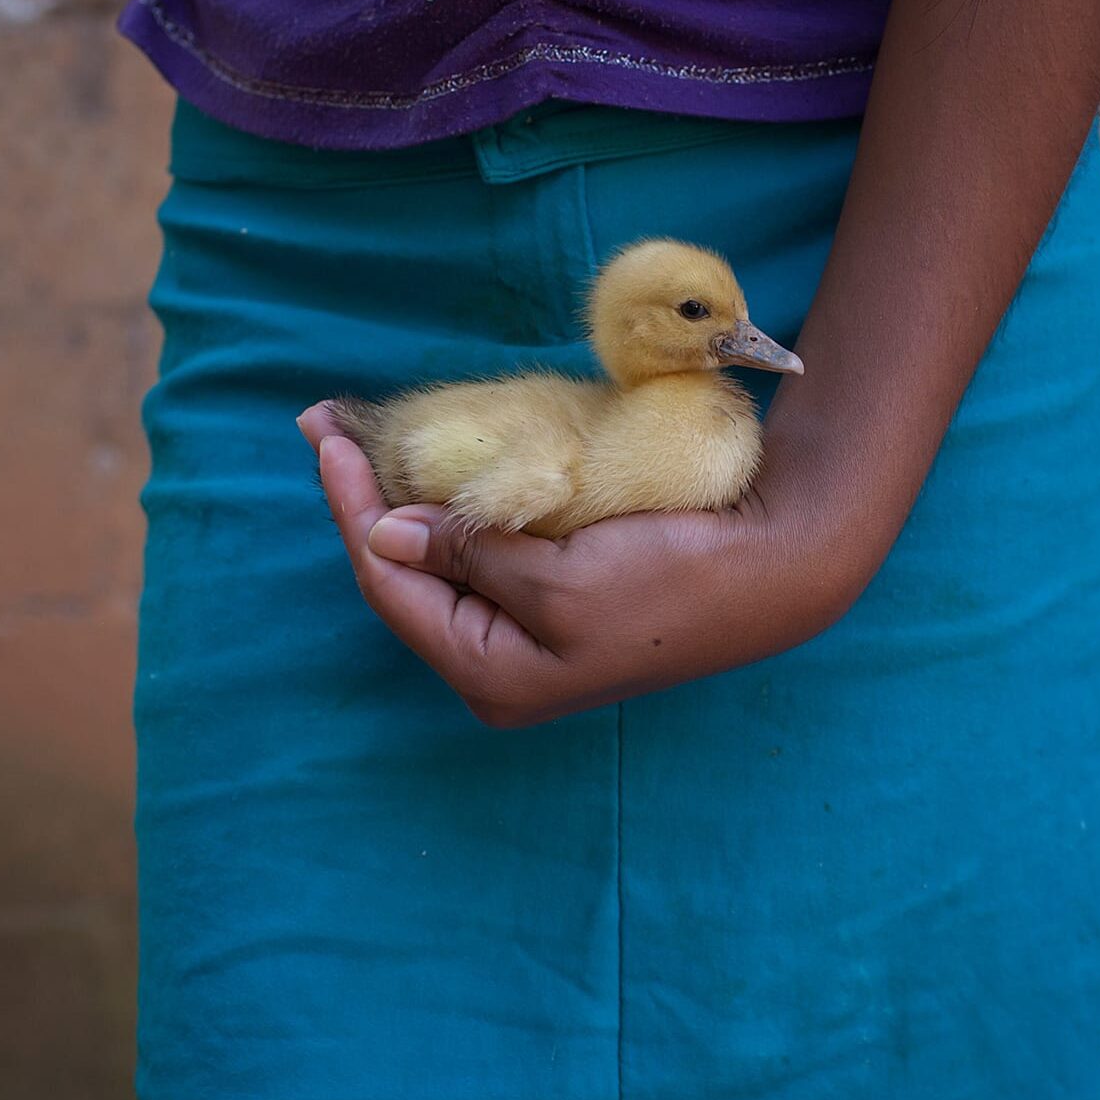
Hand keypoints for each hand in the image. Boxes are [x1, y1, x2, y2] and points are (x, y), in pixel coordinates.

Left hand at [298, 401, 857, 727]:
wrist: (777, 566)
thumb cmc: (674, 580)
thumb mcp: (559, 579)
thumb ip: (468, 556)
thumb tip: (386, 533)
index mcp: (491, 676)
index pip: (389, 583)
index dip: (350, 507)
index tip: (324, 433)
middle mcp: (498, 667)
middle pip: (402, 576)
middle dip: (363, 500)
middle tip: (322, 423)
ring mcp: (527, 636)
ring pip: (436, 562)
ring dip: (399, 498)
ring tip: (359, 440)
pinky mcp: (554, 600)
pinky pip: (478, 553)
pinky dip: (448, 506)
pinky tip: (426, 471)